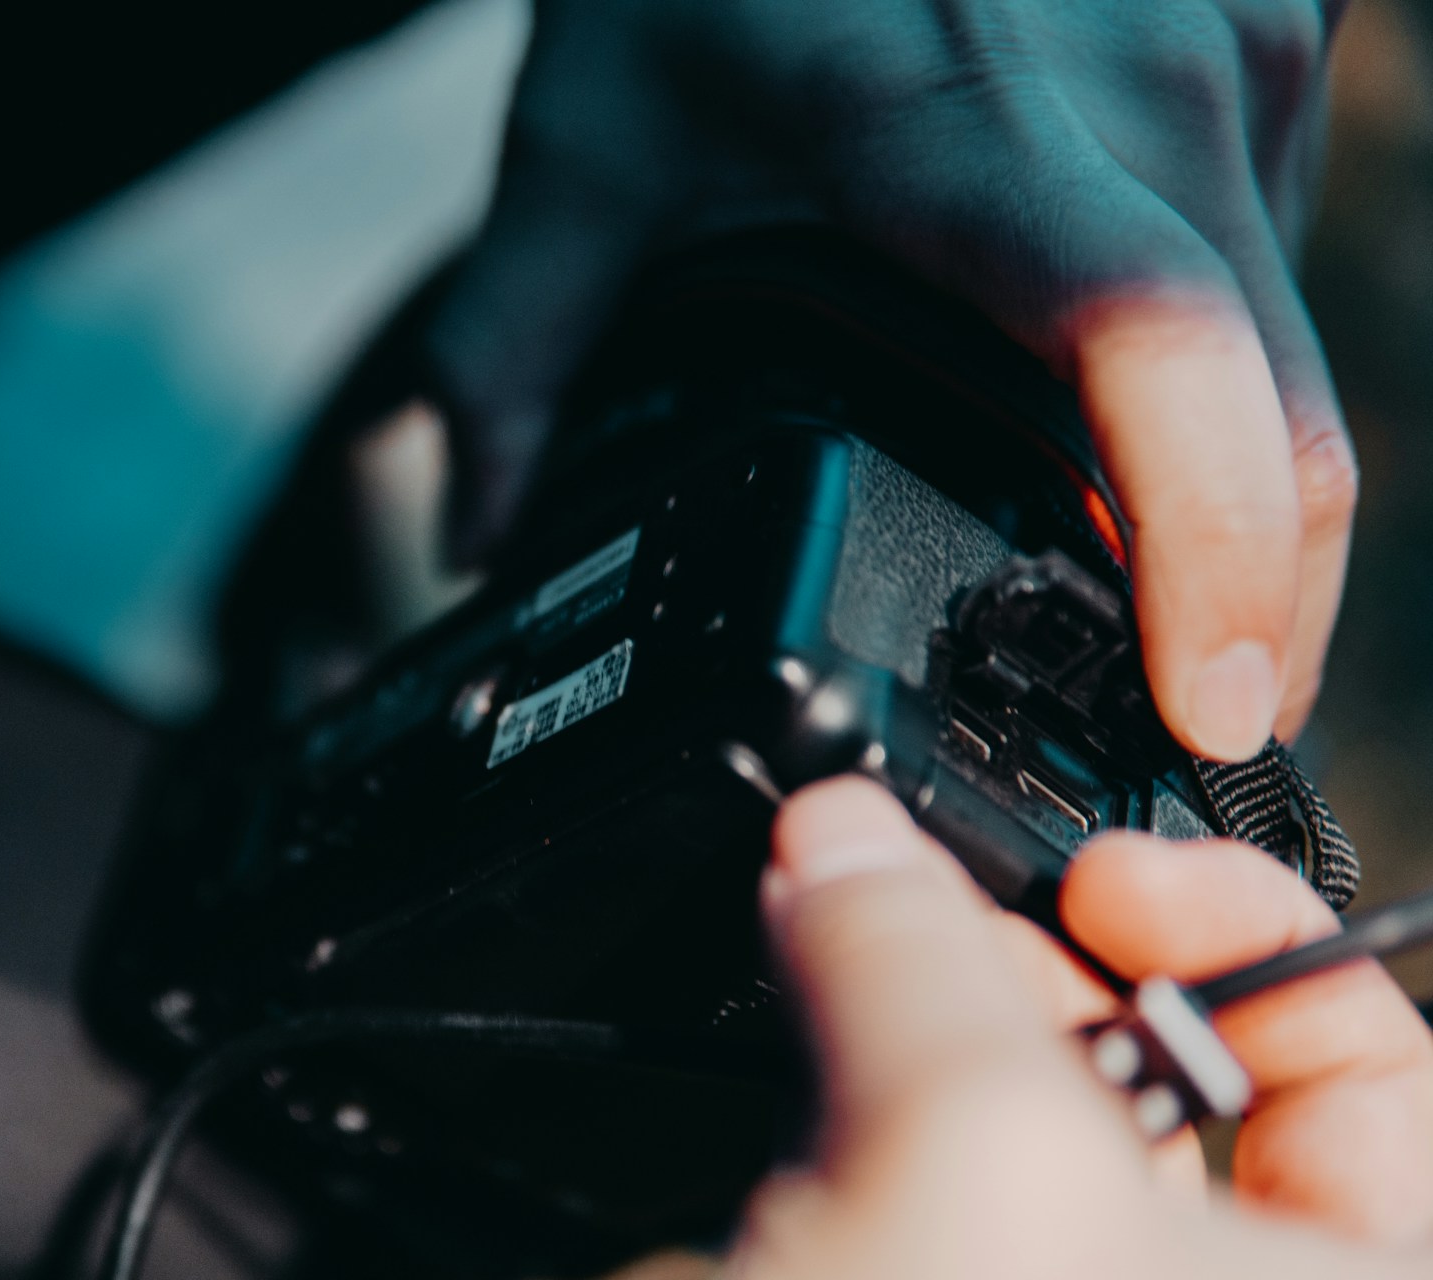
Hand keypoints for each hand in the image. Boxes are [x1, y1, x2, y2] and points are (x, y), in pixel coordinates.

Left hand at [431, 0, 1356, 758]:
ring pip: (1297, 343)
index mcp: (970, 128)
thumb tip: (475, 529)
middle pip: (1285, 404)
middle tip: (1180, 736)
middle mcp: (1149, 85)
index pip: (1154, 350)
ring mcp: (1234, 51)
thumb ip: (519, 347)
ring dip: (1253, 493)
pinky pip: (1281, 261)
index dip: (1215, 550)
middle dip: (1262, 600)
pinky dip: (1240, 384)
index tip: (1203, 707)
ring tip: (1157, 600)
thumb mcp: (589, 132)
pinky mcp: (1269, 34)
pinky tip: (1150, 438)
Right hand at [729, 777, 1431, 1279]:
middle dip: (1056, 961)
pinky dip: (874, 1080)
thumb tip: (844, 839)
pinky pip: (930, 1161)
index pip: (1389, 1074)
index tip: (1115, 886)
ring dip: (943, 1010)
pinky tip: (807, 1011)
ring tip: (846, 933)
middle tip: (948, 904)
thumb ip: (917, 953)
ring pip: (1037, 1118)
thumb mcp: (972, 1155)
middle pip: (1184, 1070)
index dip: (1257, 941)